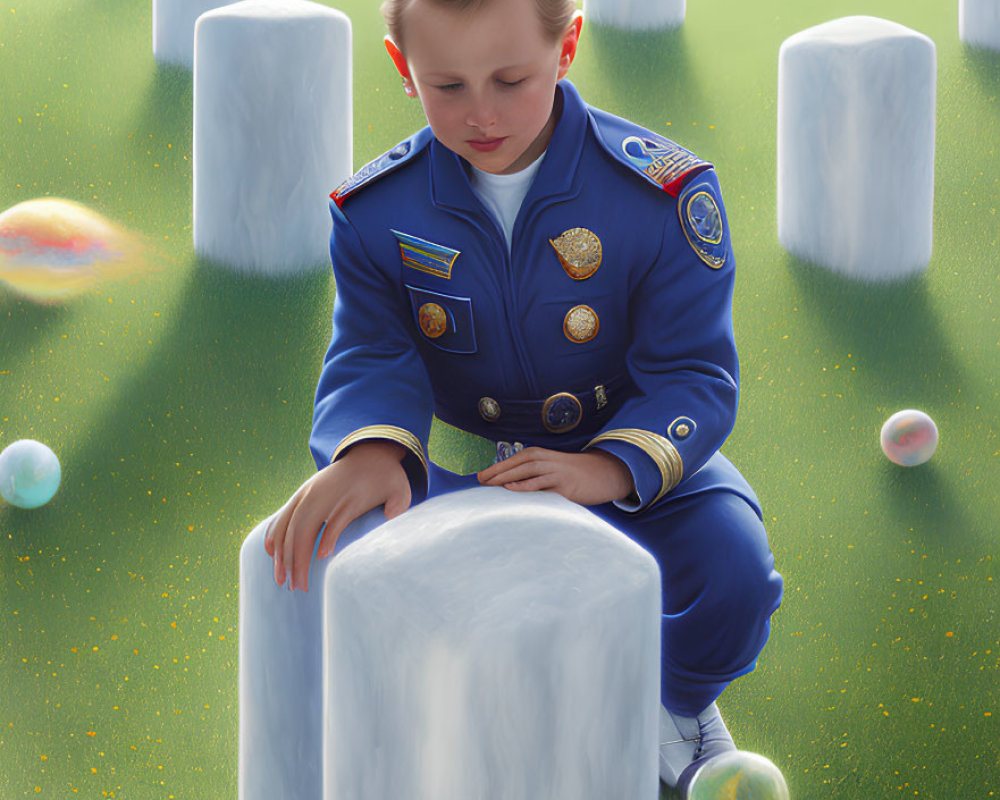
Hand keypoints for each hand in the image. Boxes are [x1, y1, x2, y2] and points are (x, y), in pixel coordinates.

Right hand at [264, 440, 410, 591]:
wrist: (370, 454)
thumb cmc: (386, 478)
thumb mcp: (399, 490)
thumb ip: (397, 504)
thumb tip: (390, 517)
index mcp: (347, 493)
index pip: (333, 520)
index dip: (327, 540)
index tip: (321, 562)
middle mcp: (322, 493)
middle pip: (303, 527)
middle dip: (296, 560)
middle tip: (298, 587)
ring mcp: (308, 492)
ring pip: (288, 524)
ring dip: (282, 554)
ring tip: (281, 580)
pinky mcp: (302, 493)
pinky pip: (283, 516)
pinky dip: (275, 534)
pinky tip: (271, 554)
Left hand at [476, 447, 633, 506]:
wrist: (603, 475)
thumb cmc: (571, 474)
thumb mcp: (549, 470)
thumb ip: (531, 475)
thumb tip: (507, 485)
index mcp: (540, 455)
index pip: (513, 460)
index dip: (496, 467)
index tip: (479, 476)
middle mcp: (546, 460)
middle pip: (517, 464)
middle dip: (496, 472)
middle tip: (479, 481)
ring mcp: (556, 471)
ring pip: (527, 471)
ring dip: (507, 477)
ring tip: (489, 484)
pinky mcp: (565, 485)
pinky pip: (543, 486)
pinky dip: (526, 486)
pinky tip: (513, 488)